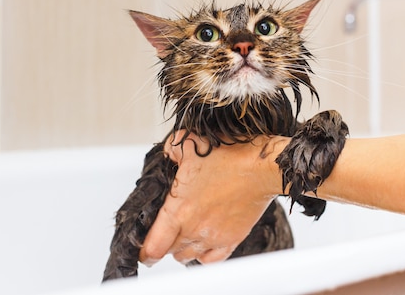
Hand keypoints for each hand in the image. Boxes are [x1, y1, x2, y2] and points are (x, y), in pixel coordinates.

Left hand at [139, 131, 286, 264]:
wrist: (261, 167)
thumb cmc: (230, 156)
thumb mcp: (190, 143)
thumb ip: (171, 150)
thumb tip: (167, 154)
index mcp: (179, 209)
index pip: (153, 246)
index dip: (144, 251)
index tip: (143, 249)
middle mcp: (194, 228)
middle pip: (169, 251)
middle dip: (163, 243)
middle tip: (165, 231)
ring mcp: (213, 236)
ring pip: (188, 256)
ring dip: (182, 247)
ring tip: (184, 234)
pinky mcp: (231, 239)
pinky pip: (211, 260)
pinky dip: (203, 255)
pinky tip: (202, 244)